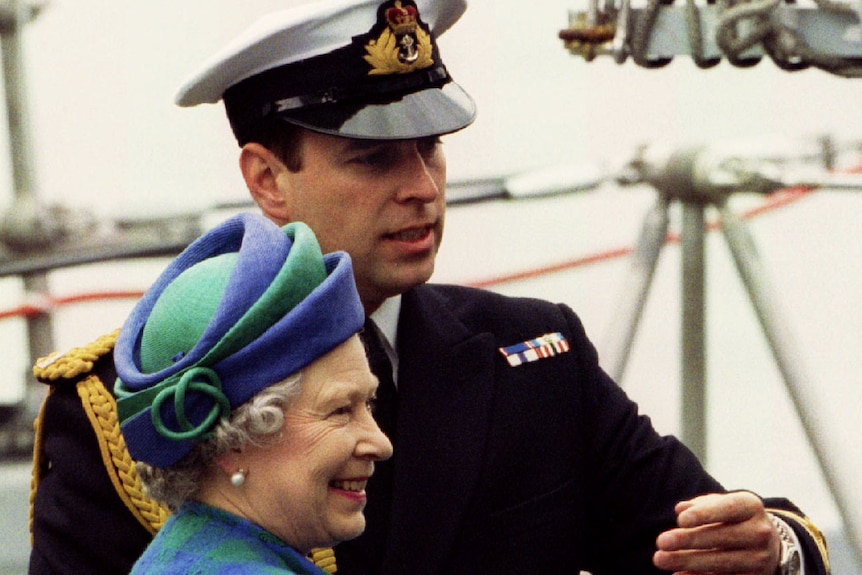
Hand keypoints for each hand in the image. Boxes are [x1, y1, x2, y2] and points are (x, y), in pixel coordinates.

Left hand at [653, 492, 780, 573]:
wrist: (768, 545)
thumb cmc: (733, 519)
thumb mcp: (722, 505)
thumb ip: (701, 505)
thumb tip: (680, 509)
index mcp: (751, 507)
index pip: (728, 508)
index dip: (704, 514)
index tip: (680, 520)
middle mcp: (759, 532)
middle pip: (721, 537)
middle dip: (689, 540)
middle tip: (661, 541)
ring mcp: (760, 559)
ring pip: (720, 562)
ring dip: (688, 562)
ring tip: (661, 559)